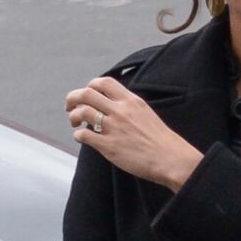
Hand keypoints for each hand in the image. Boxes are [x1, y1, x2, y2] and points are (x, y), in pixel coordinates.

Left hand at [66, 77, 201, 189]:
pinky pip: (84, 135)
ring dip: (73, 116)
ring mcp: (113, 128)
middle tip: (70, 107)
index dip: (90, 86)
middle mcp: (120, 111)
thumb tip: (112, 106)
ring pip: (83, 112)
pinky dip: (78, 135)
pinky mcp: (109, 146)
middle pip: (87, 93)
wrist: (170, 158)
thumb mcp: (145, 113)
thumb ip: (128, 107)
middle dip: (73, 98)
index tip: (86, 94)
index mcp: (130, 101)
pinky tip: (81, 138)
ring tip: (74, 123)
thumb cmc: (160, 140)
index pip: (103, 82)